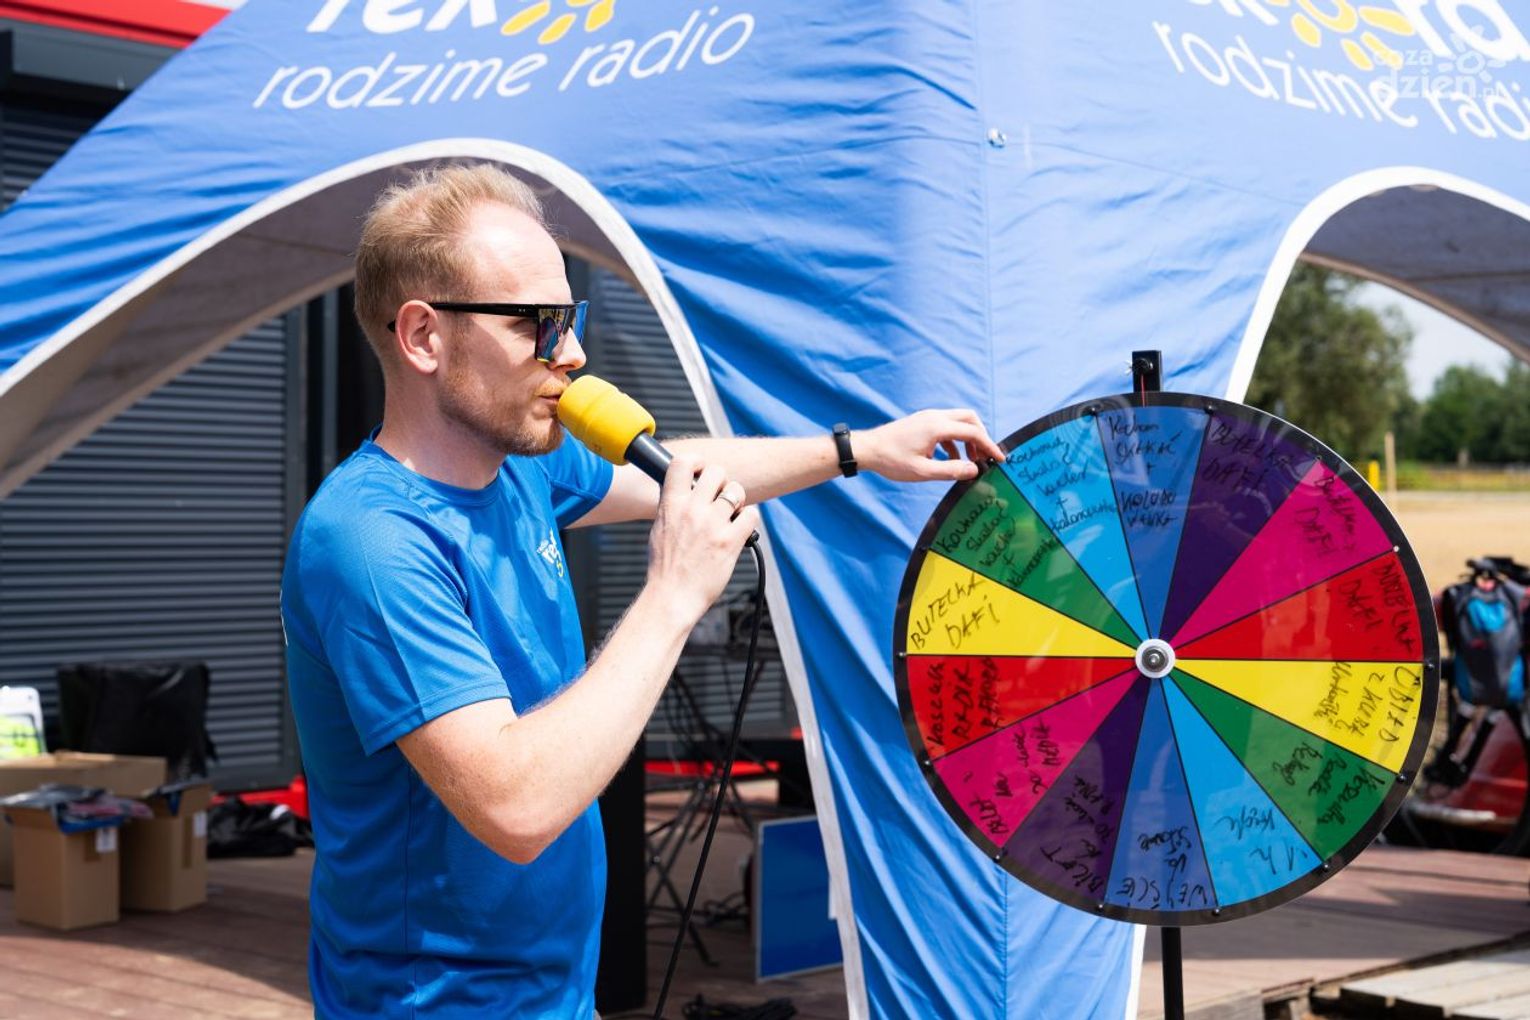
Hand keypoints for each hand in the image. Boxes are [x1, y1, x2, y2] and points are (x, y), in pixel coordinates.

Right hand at [646, 454, 759, 624]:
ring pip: (736, 491)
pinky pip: (752, 514)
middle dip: (721, 482)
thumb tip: (685, 491)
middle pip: (716, 472)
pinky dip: (749, 518)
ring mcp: (712, 525)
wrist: (672, 596)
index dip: (697, 461)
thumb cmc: (665, 568)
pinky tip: (740, 528)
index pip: (682, 463)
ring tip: (730, 515)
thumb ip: (672, 506)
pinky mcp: (731, 541)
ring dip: (737, 500)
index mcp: (670, 505)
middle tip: (719, 497)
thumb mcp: (659, 529)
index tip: (701, 469)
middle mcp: (692, 510)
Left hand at [856, 409, 1004, 482]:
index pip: (973, 432)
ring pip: (959, 421)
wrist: (867, 449)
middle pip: (970, 419)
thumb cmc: (891, 461)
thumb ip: (951, 471)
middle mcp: (935, 416)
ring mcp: (928, 417)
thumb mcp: (923, 471)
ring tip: (970, 461)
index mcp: (937, 426)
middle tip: (985, 457)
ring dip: (968, 439)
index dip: (989, 446)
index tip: (1000, 459)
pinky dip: (955, 440)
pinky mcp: (922, 422)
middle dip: (981, 437)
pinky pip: (947, 426)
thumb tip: (974, 470)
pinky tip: (951, 458)